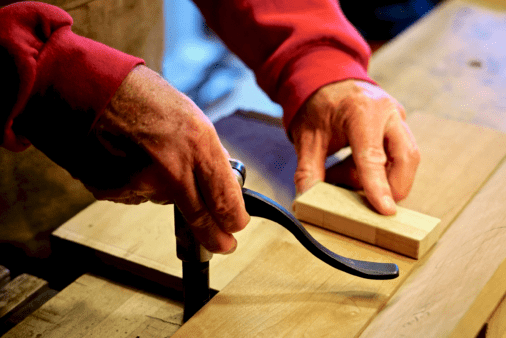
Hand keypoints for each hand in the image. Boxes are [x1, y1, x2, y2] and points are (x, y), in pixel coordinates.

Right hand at [54, 65, 249, 253]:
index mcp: (199, 145)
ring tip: (149, 154)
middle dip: (216, 238)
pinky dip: (137, 183)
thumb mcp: (189, 114)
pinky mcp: (114, 192)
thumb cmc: (139, 94)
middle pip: (201, 221)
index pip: (227, 200)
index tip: (236, 225)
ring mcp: (141, 184)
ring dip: (165, 189)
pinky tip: (128, 157)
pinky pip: (136, 196)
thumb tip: (223, 176)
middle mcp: (173, 170)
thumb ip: (207, 150)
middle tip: (221, 244)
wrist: (86, 87)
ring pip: (165, 202)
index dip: (235, 219)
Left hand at [289, 80, 419, 214]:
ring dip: (382, 178)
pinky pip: (400, 156)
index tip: (385, 210)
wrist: (328, 81)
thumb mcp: (306, 138)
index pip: (373, 156)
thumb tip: (308, 200)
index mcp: (361, 110)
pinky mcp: (400, 127)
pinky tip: (351, 167)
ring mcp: (398, 118)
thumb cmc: (318, 106)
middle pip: (405, 158)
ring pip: (407, 158)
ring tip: (342, 174)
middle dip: (391, 186)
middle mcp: (388, 112)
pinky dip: (380, 170)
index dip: (378, 186)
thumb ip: (308, 171)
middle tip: (365, 202)